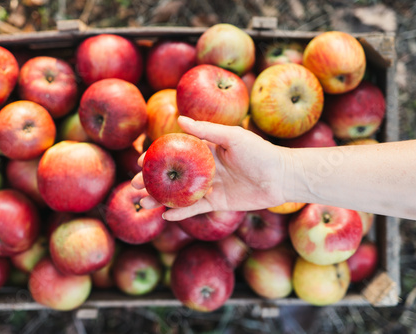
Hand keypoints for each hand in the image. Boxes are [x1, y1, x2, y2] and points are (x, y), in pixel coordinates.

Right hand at [131, 116, 289, 220]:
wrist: (282, 176)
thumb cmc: (260, 152)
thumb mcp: (233, 137)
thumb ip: (207, 131)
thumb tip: (181, 119)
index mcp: (206, 151)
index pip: (175, 154)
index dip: (156, 158)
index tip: (140, 162)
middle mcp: (204, 169)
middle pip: (172, 176)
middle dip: (152, 181)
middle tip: (134, 186)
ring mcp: (209, 187)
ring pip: (179, 194)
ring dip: (161, 199)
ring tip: (143, 204)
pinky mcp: (218, 203)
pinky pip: (195, 209)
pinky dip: (180, 212)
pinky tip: (165, 215)